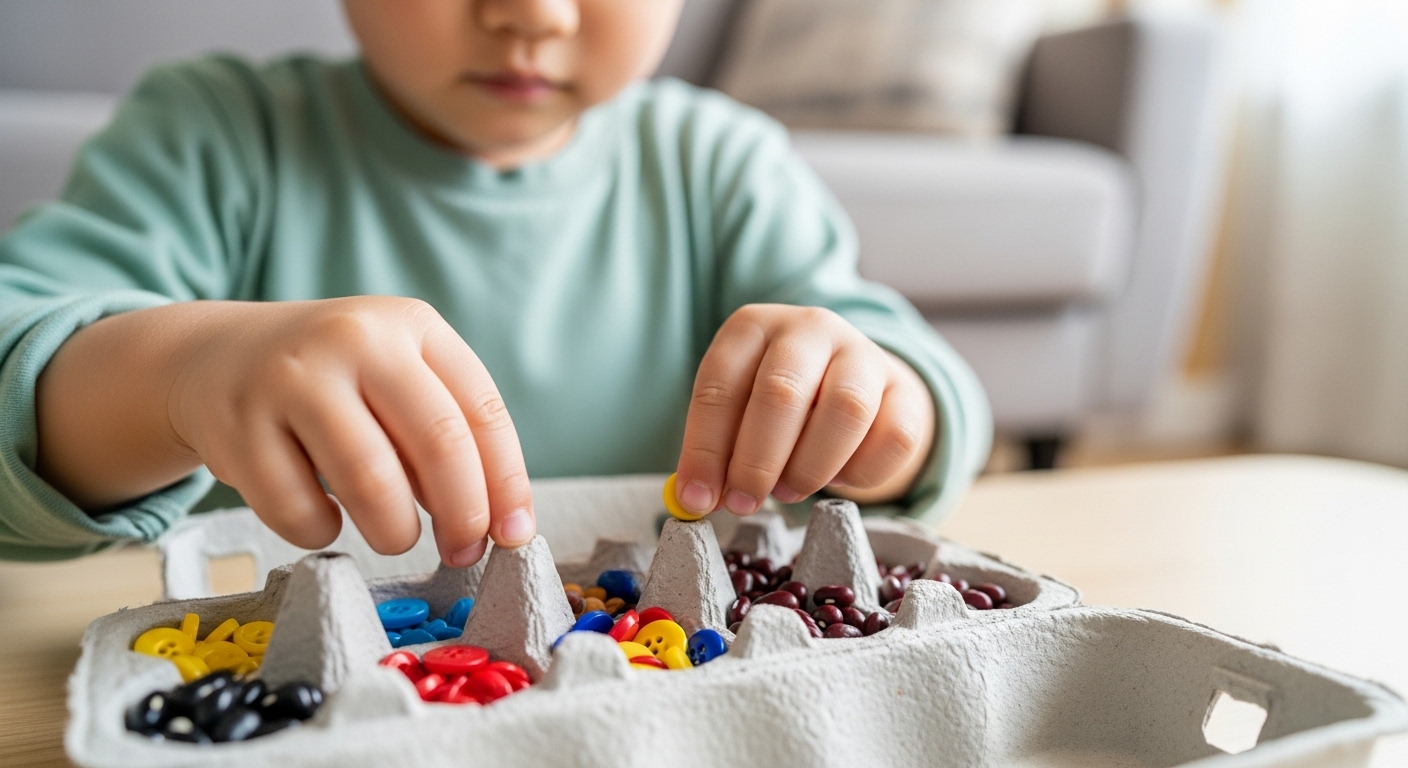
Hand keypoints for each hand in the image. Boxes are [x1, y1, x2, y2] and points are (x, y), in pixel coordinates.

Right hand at [164, 297, 533, 564]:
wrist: (217, 356)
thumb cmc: (336, 383)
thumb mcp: (399, 378)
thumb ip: (449, 436)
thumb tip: (497, 525)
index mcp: (412, 325)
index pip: (482, 412)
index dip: (507, 484)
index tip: (514, 536)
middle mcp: (356, 340)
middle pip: (438, 444)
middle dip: (463, 514)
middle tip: (462, 552)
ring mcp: (292, 379)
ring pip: (370, 480)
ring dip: (396, 531)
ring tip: (395, 536)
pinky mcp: (237, 427)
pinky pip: (299, 510)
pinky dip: (322, 531)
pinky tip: (324, 518)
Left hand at [673, 304, 935, 515]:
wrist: (852, 380)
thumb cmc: (778, 402)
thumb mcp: (737, 409)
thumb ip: (718, 449)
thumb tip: (698, 499)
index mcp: (753, 326)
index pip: (720, 384)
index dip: (705, 447)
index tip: (697, 498)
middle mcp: (810, 328)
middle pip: (782, 392)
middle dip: (756, 461)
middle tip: (743, 502)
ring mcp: (863, 353)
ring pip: (846, 411)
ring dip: (810, 467)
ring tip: (789, 491)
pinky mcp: (905, 389)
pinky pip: (893, 438)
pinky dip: (861, 474)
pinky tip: (838, 477)